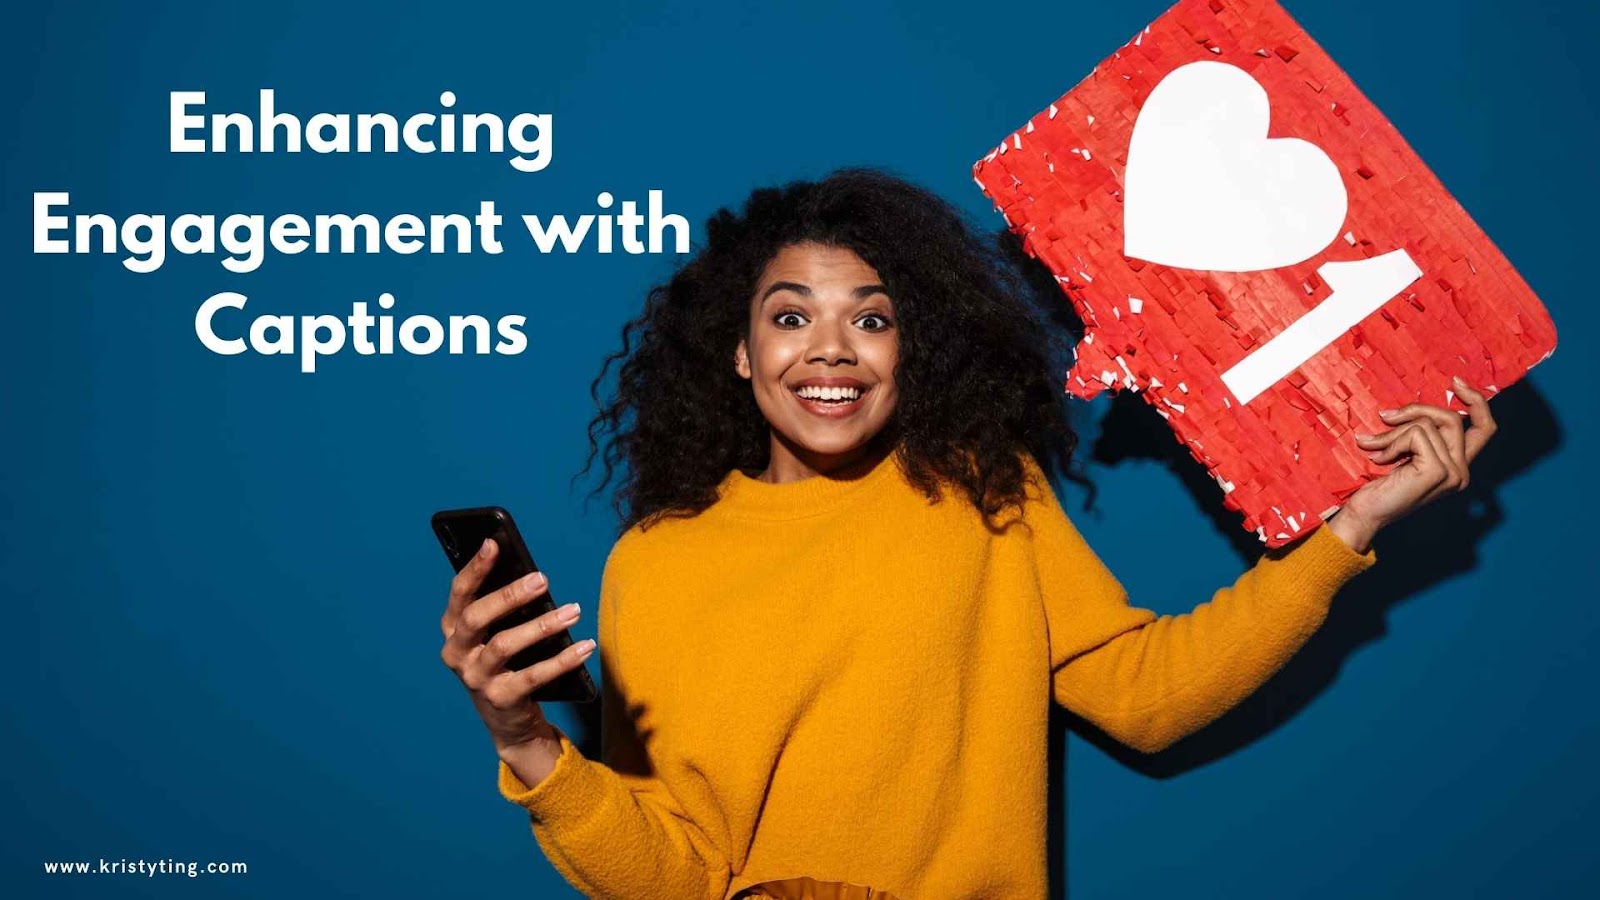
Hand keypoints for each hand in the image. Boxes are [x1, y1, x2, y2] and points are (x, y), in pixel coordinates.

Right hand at [439, 538, 595, 780]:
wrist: (509, 721)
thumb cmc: (507, 662)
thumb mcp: (498, 633)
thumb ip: (505, 608)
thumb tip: (533, 576)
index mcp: (453, 630)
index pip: (459, 593)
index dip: (474, 567)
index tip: (493, 542)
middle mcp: (457, 653)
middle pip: (477, 617)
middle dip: (509, 595)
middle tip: (542, 579)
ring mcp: (475, 678)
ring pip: (504, 645)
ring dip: (542, 625)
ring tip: (573, 610)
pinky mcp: (500, 699)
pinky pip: (533, 676)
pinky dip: (562, 660)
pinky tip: (585, 646)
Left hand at [1326, 376, 1496, 552]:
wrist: (1365, 514)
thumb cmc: (1379, 485)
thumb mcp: (1404, 454)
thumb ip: (1419, 435)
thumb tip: (1414, 409)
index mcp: (1458, 466)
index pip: (1485, 428)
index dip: (1476, 401)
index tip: (1455, 383)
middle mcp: (1462, 471)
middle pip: (1452, 418)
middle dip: (1416, 410)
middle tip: (1385, 417)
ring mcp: (1454, 473)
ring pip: (1428, 424)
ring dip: (1393, 431)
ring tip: (1372, 446)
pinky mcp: (1438, 471)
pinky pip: (1416, 434)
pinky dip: (1391, 441)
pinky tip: (1377, 458)